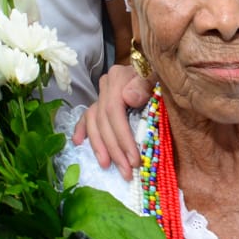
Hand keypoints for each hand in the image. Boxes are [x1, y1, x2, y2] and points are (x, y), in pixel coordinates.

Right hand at [71, 62, 152, 178]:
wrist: (158, 67)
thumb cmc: (160, 76)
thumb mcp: (158, 76)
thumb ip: (144, 85)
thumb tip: (128, 98)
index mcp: (119, 77)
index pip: (114, 112)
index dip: (122, 138)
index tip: (133, 160)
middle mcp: (106, 84)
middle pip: (105, 121)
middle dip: (115, 150)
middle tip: (126, 171)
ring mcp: (101, 92)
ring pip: (94, 123)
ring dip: (100, 147)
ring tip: (107, 166)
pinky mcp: (100, 100)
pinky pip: (86, 116)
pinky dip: (82, 129)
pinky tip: (78, 143)